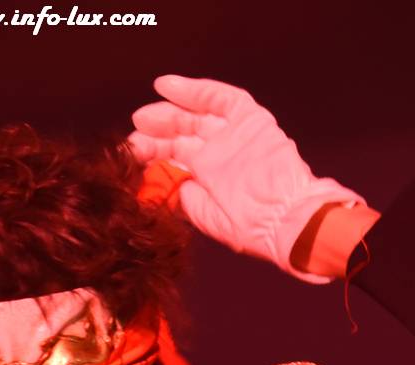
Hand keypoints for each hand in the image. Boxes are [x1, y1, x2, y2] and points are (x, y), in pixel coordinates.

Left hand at [129, 75, 363, 282]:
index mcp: (208, 179)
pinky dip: (195, 90)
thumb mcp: (206, 217)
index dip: (150, 154)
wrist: (288, 219)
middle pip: (181, 134)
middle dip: (156, 132)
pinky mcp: (252, 120)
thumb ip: (181, 199)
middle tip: (134, 132)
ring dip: (169, 111)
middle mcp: (219, 153)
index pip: (173, 159)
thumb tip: (157, 185)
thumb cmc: (252, 228)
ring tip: (144, 115)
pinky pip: (222, 99)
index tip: (126, 155)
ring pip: (197, 115)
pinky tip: (166, 86)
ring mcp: (235, 135)